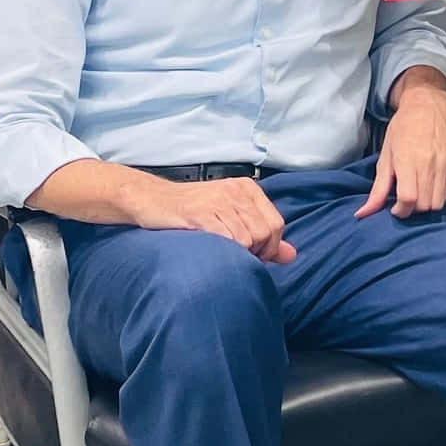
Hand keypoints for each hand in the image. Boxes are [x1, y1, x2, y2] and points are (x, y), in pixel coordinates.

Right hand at [131, 177, 294, 262]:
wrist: (153, 200)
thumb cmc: (193, 211)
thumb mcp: (231, 216)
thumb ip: (262, 235)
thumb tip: (291, 255)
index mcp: (247, 189)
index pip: (276, 224)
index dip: (269, 246)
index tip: (254, 255)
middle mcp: (236, 191)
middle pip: (264, 233)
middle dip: (255, 252)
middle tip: (236, 257)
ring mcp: (218, 201)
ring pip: (247, 239)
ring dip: (237, 254)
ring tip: (221, 252)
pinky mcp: (200, 213)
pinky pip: (225, 239)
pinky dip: (223, 251)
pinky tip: (211, 250)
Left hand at [356, 87, 445, 219]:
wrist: (427, 105)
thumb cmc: (404, 127)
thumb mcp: (385, 155)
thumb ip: (378, 188)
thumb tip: (364, 212)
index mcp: (408, 161)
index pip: (408, 199)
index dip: (400, 211)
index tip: (395, 209)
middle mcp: (428, 164)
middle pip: (424, 205)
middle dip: (412, 209)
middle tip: (405, 201)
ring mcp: (444, 165)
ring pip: (438, 203)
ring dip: (426, 205)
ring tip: (418, 195)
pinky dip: (439, 197)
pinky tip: (430, 188)